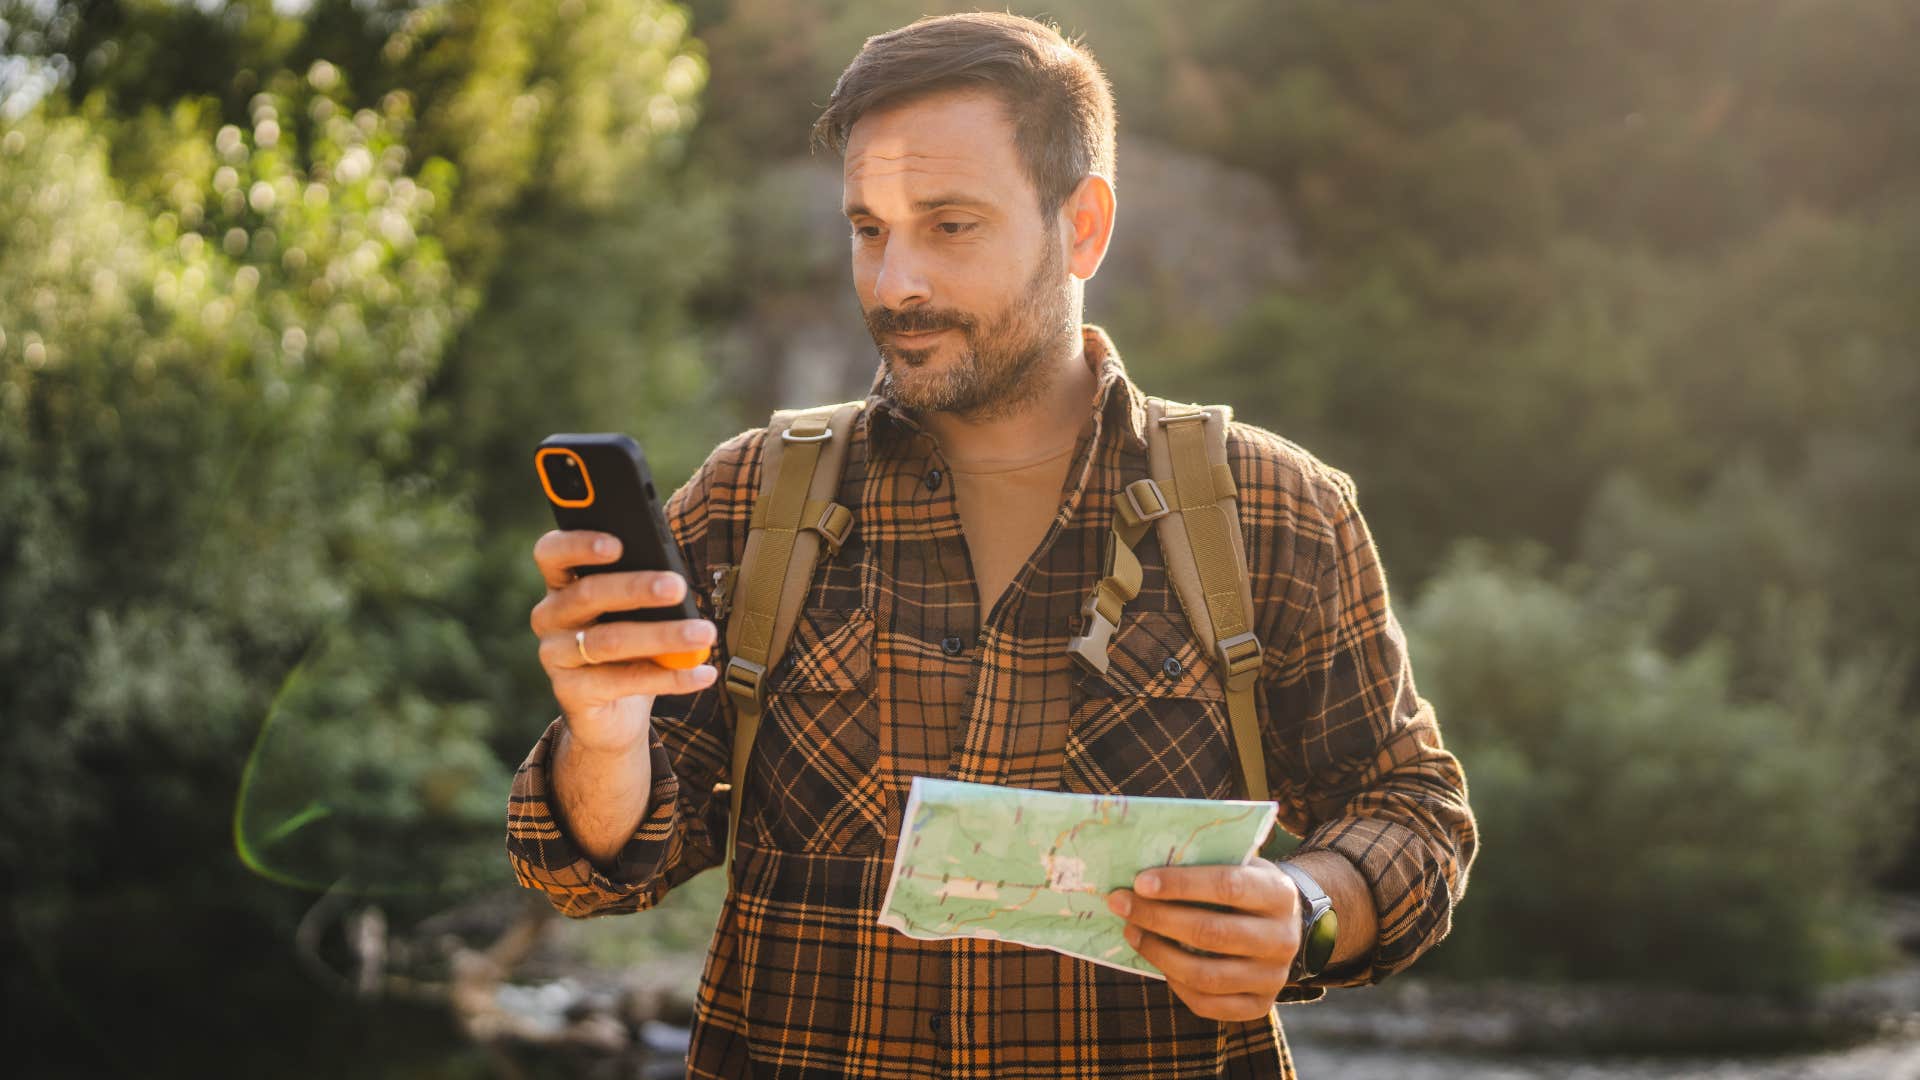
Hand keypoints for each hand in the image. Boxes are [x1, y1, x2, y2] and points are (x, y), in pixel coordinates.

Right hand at [529, 530, 717, 752]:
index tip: (617, 544)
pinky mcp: (570, 692)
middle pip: (588, 594)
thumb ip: (644, 587)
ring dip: (662, 635)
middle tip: (677, 587)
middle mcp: (550, 616)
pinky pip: (623, 681)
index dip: (579, 545)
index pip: (552, 553)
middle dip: (636, 588)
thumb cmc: (628, 645)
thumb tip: (676, 579)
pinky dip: (670, 677)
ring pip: (609, 640)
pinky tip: (702, 672)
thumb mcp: (634, 612)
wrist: (613, 712)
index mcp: (562, 584)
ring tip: (703, 634)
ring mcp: (554, 655)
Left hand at [1105, 857, 1301, 1021]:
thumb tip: (1143, 873)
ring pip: (1206, 975)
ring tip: (1131, 932)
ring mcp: (1273, 977)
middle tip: (1121, 905)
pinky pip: (1208, 1003)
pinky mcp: (1259, 1005)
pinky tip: (1155, 960)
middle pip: (1211, 933)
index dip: (1180, 885)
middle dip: (1157, 918)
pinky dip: (1175, 984)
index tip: (1140, 882)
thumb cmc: (1245, 886)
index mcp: (1279, 894)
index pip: (1227, 887)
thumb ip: (1202, 864)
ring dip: (1158, 953)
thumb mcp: (1236, 864)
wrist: (1282, 924)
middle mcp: (1283, 939)